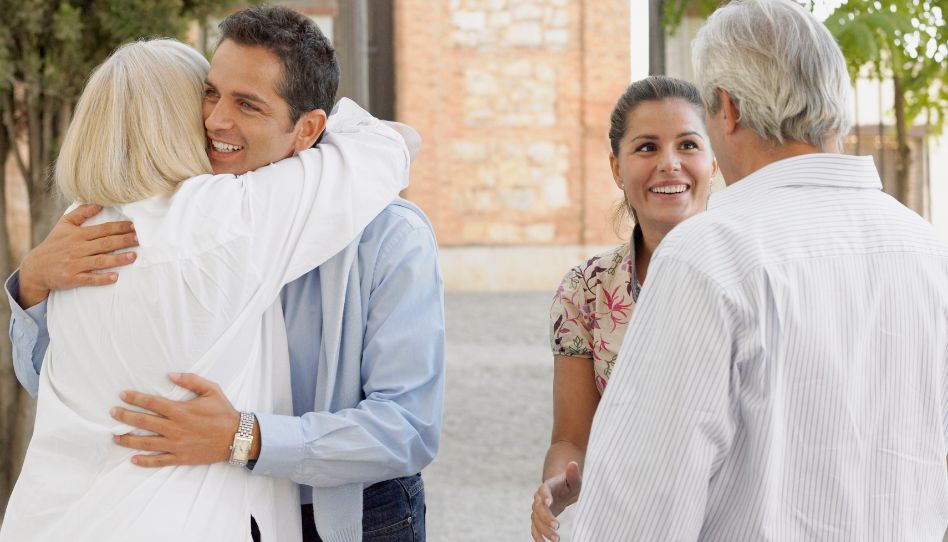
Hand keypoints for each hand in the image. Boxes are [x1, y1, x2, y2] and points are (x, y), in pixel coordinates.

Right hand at [19, 204, 137, 306]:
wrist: (36, 268)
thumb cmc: (54, 244)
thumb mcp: (64, 225)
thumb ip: (81, 213)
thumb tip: (98, 203)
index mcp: (78, 235)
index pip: (103, 230)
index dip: (119, 228)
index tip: (135, 227)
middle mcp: (77, 248)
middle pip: (105, 244)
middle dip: (123, 241)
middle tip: (140, 240)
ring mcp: (75, 264)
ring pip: (100, 261)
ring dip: (118, 259)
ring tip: (133, 257)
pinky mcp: (72, 278)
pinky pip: (90, 279)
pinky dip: (102, 278)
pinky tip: (115, 277)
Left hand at [110, 373, 251, 467]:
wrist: (236, 437)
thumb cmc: (223, 412)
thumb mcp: (211, 390)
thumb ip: (191, 380)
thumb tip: (171, 375)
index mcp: (180, 411)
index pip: (152, 403)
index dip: (135, 398)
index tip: (122, 395)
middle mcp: (175, 428)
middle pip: (144, 422)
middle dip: (125, 416)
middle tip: (113, 413)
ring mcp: (176, 445)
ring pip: (146, 443)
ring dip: (128, 440)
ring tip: (115, 437)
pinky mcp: (181, 457)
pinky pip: (158, 461)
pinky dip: (145, 462)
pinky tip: (133, 459)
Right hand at [531, 461, 581, 541]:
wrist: (561, 489)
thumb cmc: (570, 484)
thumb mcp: (574, 479)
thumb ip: (573, 473)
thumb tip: (573, 463)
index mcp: (547, 487)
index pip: (543, 490)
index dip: (545, 496)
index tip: (549, 503)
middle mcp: (539, 498)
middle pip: (538, 508)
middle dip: (546, 518)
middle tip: (557, 527)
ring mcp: (537, 509)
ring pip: (536, 520)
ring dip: (543, 531)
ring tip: (556, 539)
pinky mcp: (538, 519)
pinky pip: (534, 528)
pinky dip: (537, 537)